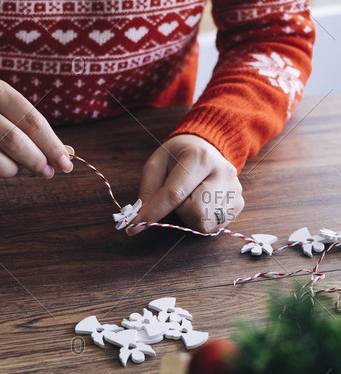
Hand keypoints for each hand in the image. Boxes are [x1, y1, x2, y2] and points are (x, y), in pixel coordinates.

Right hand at [0, 79, 73, 185]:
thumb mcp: (9, 108)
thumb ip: (36, 130)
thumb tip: (66, 155)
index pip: (32, 121)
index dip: (52, 146)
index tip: (65, 163)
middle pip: (14, 142)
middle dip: (36, 162)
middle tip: (46, 171)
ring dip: (13, 171)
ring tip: (17, 168)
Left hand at [127, 135, 243, 234]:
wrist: (206, 147)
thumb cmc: (178, 156)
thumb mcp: (157, 164)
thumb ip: (148, 190)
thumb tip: (139, 217)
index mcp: (200, 159)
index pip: (174, 194)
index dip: (153, 213)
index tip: (134, 226)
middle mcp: (222, 173)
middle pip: (195, 213)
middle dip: (180, 211)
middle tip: (179, 196)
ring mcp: (234, 189)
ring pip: (206, 224)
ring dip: (191, 217)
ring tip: (191, 198)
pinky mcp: (239, 203)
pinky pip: (215, 226)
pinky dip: (202, 220)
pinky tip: (202, 203)